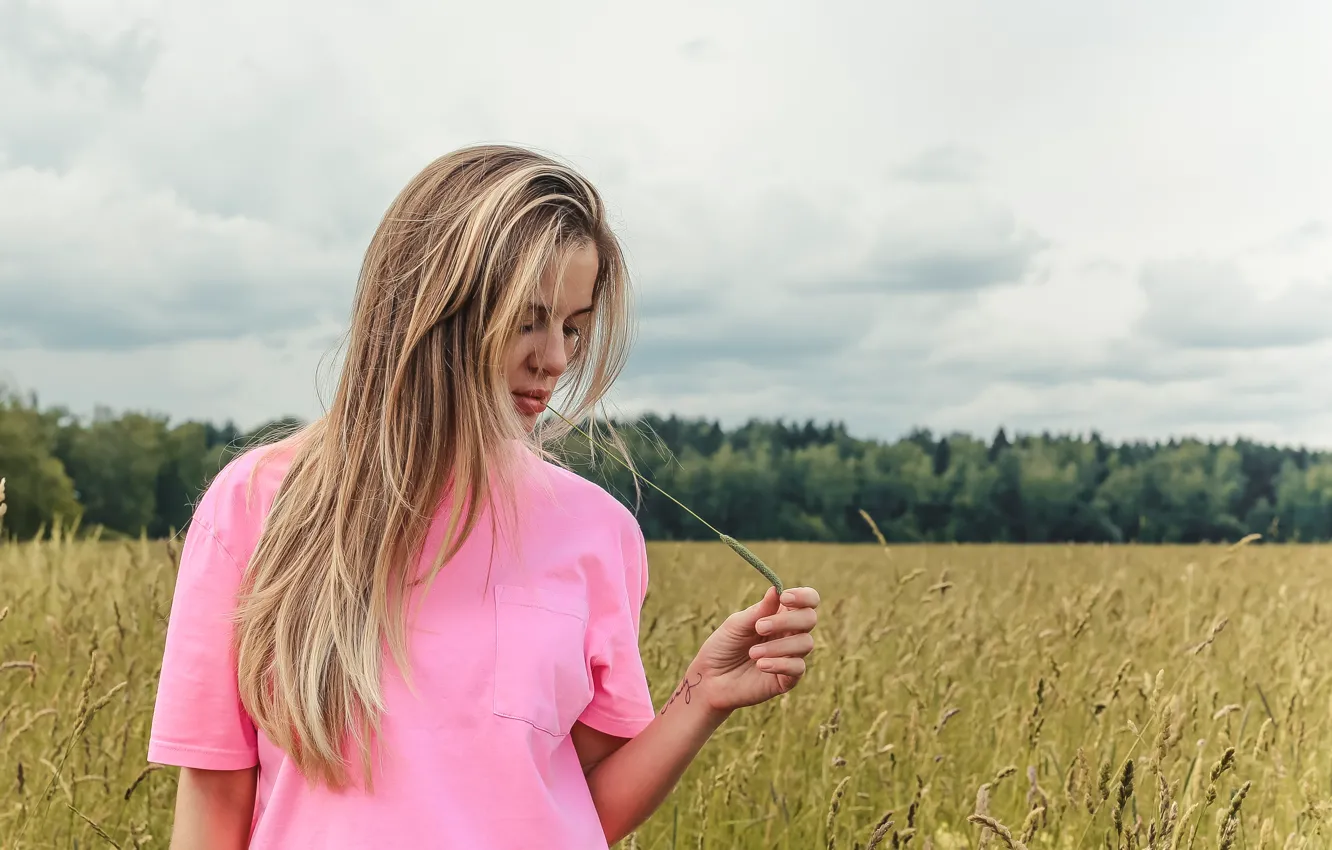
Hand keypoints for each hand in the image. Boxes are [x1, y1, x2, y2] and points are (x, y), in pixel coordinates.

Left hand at [686, 586, 819, 715]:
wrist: (710, 678)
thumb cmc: (723, 646)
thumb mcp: (737, 624)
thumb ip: (759, 610)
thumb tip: (776, 589)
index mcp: (780, 614)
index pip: (808, 600)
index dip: (803, 596)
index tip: (784, 598)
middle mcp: (790, 634)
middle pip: (809, 619)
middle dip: (787, 621)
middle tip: (760, 627)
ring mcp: (791, 656)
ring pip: (805, 643)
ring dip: (779, 646)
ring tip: (753, 653)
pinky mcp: (788, 678)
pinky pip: (798, 668)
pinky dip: (780, 664)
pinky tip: (761, 665)